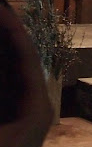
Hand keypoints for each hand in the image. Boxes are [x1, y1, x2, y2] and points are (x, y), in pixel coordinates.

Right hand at [0, 0, 52, 146]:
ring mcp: (20, 113)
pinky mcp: (8, 120)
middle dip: (0, 33)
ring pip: (6, 71)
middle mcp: (32, 103)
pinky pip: (2, 87)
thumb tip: (2, 63)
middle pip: (15, 58)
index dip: (8, 26)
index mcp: (34, 104)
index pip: (23, 54)